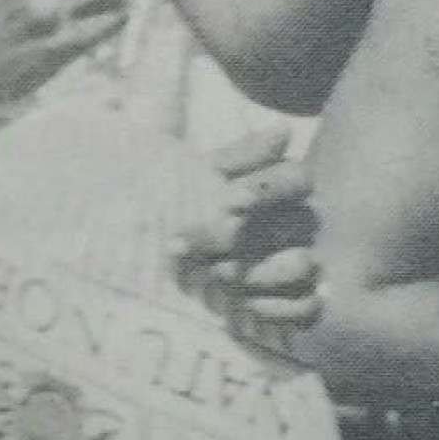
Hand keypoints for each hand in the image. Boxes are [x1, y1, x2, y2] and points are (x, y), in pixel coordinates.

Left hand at [173, 129, 323, 327]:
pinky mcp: (291, 304)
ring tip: (214, 276)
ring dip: (258, 274)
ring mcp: (293, 266)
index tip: (231, 201)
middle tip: (204, 247)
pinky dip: (274, 308)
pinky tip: (241, 306)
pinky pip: (305, 307)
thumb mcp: (187, 177)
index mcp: (268, 190)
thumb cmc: (163, 211)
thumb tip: (284, 131)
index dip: (267, 190)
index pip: (294, 178)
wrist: (133, 265)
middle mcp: (288, 225)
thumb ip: (234, 158)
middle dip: (245, 239)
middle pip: (297, 225)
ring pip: (302, 266)